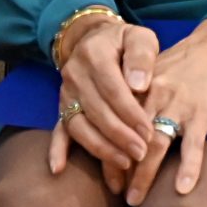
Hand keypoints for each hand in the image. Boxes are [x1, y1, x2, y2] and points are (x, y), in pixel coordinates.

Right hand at [51, 17, 159, 187]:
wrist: (93, 39)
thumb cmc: (124, 42)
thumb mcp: (139, 37)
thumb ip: (141, 56)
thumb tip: (140, 84)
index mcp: (94, 56)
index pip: (113, 90)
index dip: (130, 114)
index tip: (149, 132)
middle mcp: (74, 75)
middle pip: (96, 112)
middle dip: (120, 136)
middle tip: (141, 155)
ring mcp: (65, 93)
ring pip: (78, 125)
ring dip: (100, 147)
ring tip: (123, 164)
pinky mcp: (61, 106)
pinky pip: (57, 129)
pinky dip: (57, 149)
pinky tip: (58, 169)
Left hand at [123, 19, 206, 203]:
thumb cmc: (184, 63)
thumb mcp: (150, 72)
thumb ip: (133, 96)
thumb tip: (113, 123)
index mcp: (137, 89)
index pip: (113, 125)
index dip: (105, 152)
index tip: (106, 175)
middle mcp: (153, 98)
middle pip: (129, 139)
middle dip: (119, 169)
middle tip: (115, 193)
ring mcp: (178, 107)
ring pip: (155, 146)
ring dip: (143, 175)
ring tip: (135, 199)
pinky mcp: (203, 114)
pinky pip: (193, 145)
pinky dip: (189, 167)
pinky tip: (183, 188)